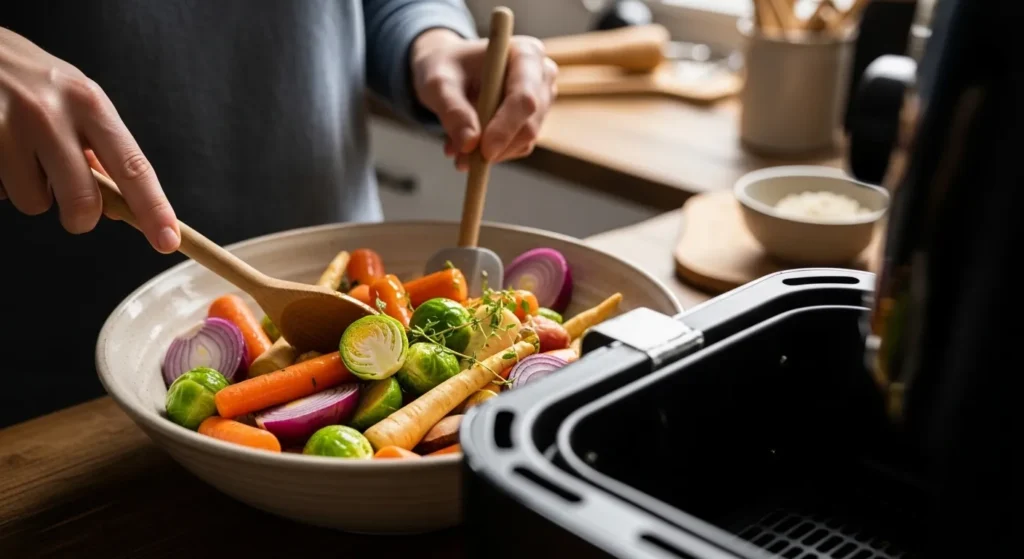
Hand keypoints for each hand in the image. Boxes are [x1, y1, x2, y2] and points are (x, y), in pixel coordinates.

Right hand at [0, 27, 178, 252]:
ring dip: (32, 191)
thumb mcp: (75, 99)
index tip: (168, 240)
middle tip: (70, 201)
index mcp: (89, 103)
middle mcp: (51, 114)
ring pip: (35, 203)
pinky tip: (0, 152)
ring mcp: (8, 126)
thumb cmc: (30, 80)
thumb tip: (118, 208)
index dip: (153, 208)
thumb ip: (99, 149)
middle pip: (83, 202)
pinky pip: (0, 194)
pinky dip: (3, 182)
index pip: (132, 167)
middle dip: (80, 216)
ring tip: (20, 154)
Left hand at [411, 29, 557, 170]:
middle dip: (496, 146)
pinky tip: (466, 147)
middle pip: (529, 124)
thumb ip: (452, 109)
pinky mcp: (533, 121)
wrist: (451, 71)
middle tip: (461, 158)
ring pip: (524, 141)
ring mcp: (542, 100)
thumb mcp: (438, 83)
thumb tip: (469, 144)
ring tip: (455, 148)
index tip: (483, 150)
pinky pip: (517, 148)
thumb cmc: (446, 67)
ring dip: (489, 153)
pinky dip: (491, 153)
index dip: (506, 127)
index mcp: (526, 54)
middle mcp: (541, 75)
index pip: (525, 98)